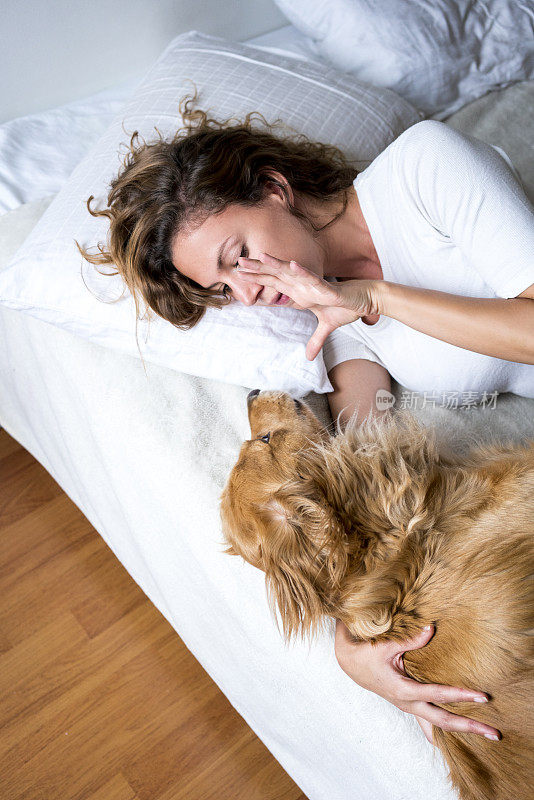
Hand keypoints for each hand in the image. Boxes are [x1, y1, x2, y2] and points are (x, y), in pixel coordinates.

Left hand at [236, 252, 378, 360]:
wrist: (366, 300)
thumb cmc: (347, 307)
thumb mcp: (327, 327)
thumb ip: (316, 340)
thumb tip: (309, 357)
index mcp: (300, 291)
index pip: (274, 283)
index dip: (258, 278)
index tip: (240, 275)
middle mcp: (304, 285)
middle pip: (277, 275)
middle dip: (258, 269)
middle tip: (239, 263)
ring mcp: (315, 285)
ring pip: (292, 272)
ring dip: (277, 265)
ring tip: (260, 257)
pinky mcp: (328, 288)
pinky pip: (313, 279)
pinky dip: (303, 272)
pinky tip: (292, 264)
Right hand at [334, 619, 501, 744]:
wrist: (349, 662)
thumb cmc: (367, 652)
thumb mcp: (387, 644)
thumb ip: (411, 639)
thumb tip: (431, 628)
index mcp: (404, 690)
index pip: (439, 695)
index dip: (461, 696)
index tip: (483, 697)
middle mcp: (408, 703)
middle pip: (444, 721)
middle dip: (470, 727)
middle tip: (495, 733)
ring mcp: (408, 707)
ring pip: (437, 725)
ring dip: (460, 730)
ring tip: (483, 735)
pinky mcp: (407, 705)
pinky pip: (426, 723)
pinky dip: (439, 732)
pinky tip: (449, 740)